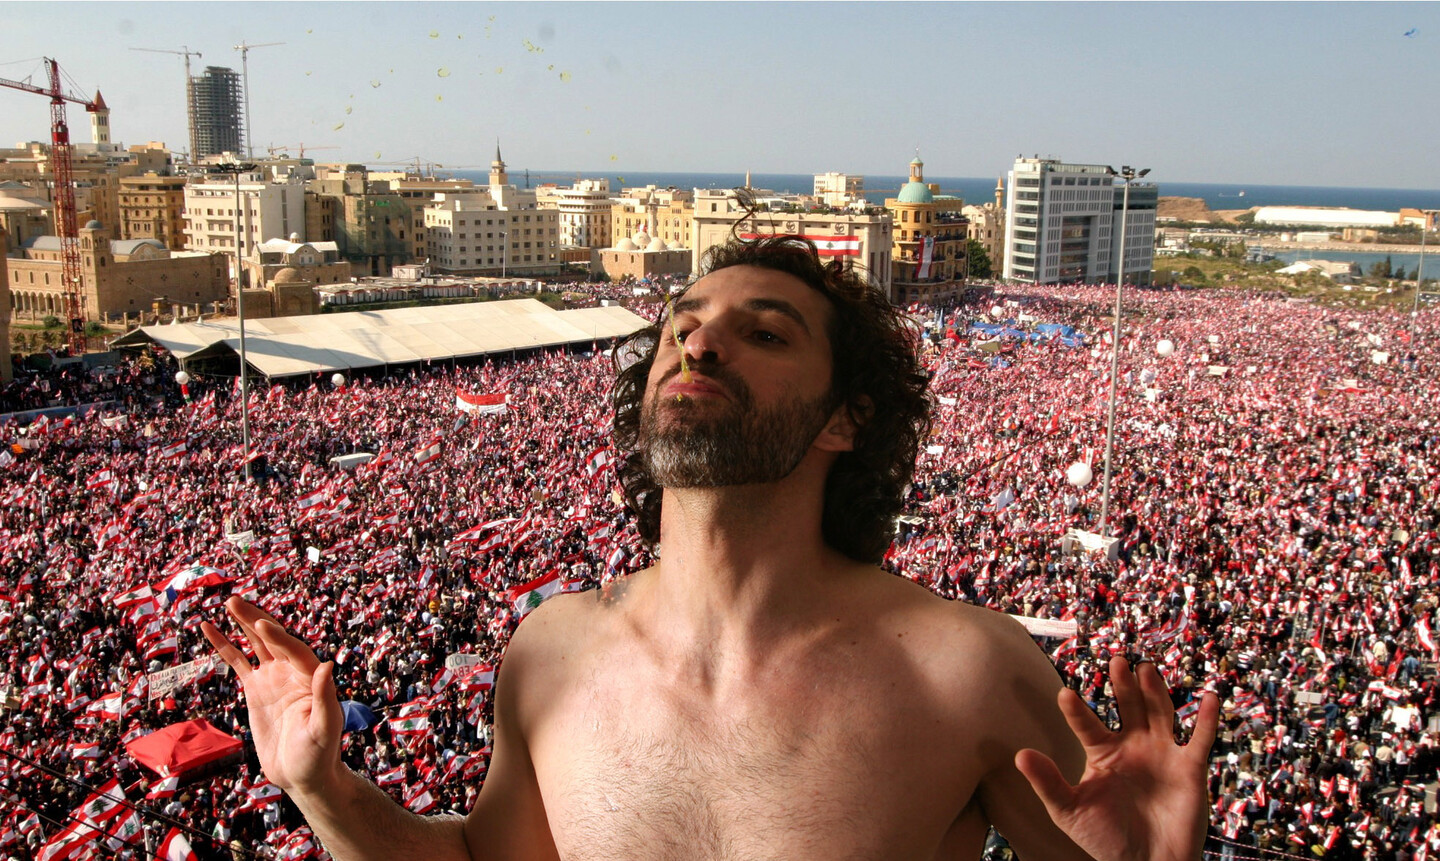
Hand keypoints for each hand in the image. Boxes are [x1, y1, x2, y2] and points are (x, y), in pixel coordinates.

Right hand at [201, 597, 344, 795]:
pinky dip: (224, 645)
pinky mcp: (256, 688)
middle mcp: (293, 671)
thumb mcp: (324, 729)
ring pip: (255, 643)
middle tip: (234, 601)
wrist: (303, 774)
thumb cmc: (318, 754)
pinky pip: (238, 661)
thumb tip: (328, 665)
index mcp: (311, 676)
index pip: (293, 650)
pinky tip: (209, 628)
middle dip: (255, 619)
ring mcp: (273, 677)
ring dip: (242, 623)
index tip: (260, 625)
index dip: (277, 637)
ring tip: (227, 603)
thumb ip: (325, 697)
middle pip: (273, 638)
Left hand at [1014, 656, 1218, 860]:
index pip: (1087, 724)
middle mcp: (1134, 745)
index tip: (1063, 696)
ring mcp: (1163, 753)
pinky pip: (1200, 740)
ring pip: (1160, 713)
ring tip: (1145, 669)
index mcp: (1103, 752)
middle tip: (1116, 661)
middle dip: (1123, 684)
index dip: (1076, 711)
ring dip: (1155, 691)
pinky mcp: (1190, 769)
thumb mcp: (1070, 811)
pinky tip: (1210, 697)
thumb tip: (1018, 755)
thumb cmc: (1105, 839)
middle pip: (1128, 706)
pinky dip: (1207, 719)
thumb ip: (1048, 783)